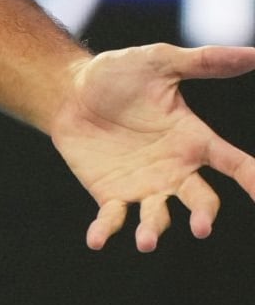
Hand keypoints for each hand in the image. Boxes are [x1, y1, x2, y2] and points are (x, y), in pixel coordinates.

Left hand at [48, 44, 254, 251]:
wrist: (68, 90)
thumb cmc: (118, 75)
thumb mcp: (160, 62)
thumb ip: (204, 62)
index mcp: (193, 140)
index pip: (233, 163)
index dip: (252, 179)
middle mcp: (175, 169)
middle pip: (200, 199)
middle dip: (204, 214)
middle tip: (201, 227)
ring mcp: (144, 186)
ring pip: (158, 217)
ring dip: (154, 231)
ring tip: (147, 242)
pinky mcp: (110, 194)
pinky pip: (112, 218)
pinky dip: (106, 231)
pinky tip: (96, 241)